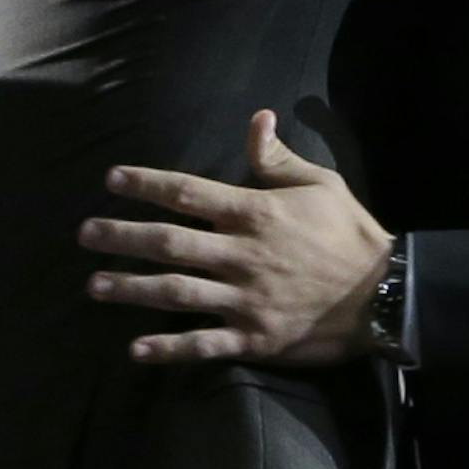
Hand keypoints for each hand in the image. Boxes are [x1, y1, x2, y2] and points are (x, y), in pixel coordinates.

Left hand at [79, 112, 391, 364]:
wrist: (384, 295)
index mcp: (256, 213)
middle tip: (85, 233)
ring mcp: (245, 299)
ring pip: (175, 293)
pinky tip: (135, 350)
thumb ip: (279, 157)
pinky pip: (202, 344)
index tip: (111, 180)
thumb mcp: (321, 184)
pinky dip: (167, 348)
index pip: (188, 192)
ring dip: (131, 289)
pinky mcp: (254, 337)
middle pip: (169, 242)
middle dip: (122, 236)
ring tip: (94, 285)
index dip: (146, 184)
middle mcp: (242, 254)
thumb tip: (256, 118)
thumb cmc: (350, 233)